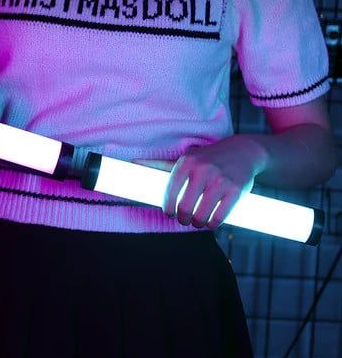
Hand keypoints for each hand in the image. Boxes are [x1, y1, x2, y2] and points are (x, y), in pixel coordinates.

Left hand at [131, 136, 268, 228]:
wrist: (243, 151)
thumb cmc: (208, 158)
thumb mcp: (186, 158)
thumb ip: (160, 164)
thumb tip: (132, 163)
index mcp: (187, 163)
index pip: (170, 192)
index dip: (168, 207)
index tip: (170, 213)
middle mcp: (202, 170)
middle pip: (185, 208)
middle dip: (183, 218)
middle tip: (185, 219)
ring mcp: (220, 181)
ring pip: (201, 215)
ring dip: (198, 223)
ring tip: (198, 221)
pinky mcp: (236, 191)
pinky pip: (219, 217)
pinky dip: (213, 224)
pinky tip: (211, 222)